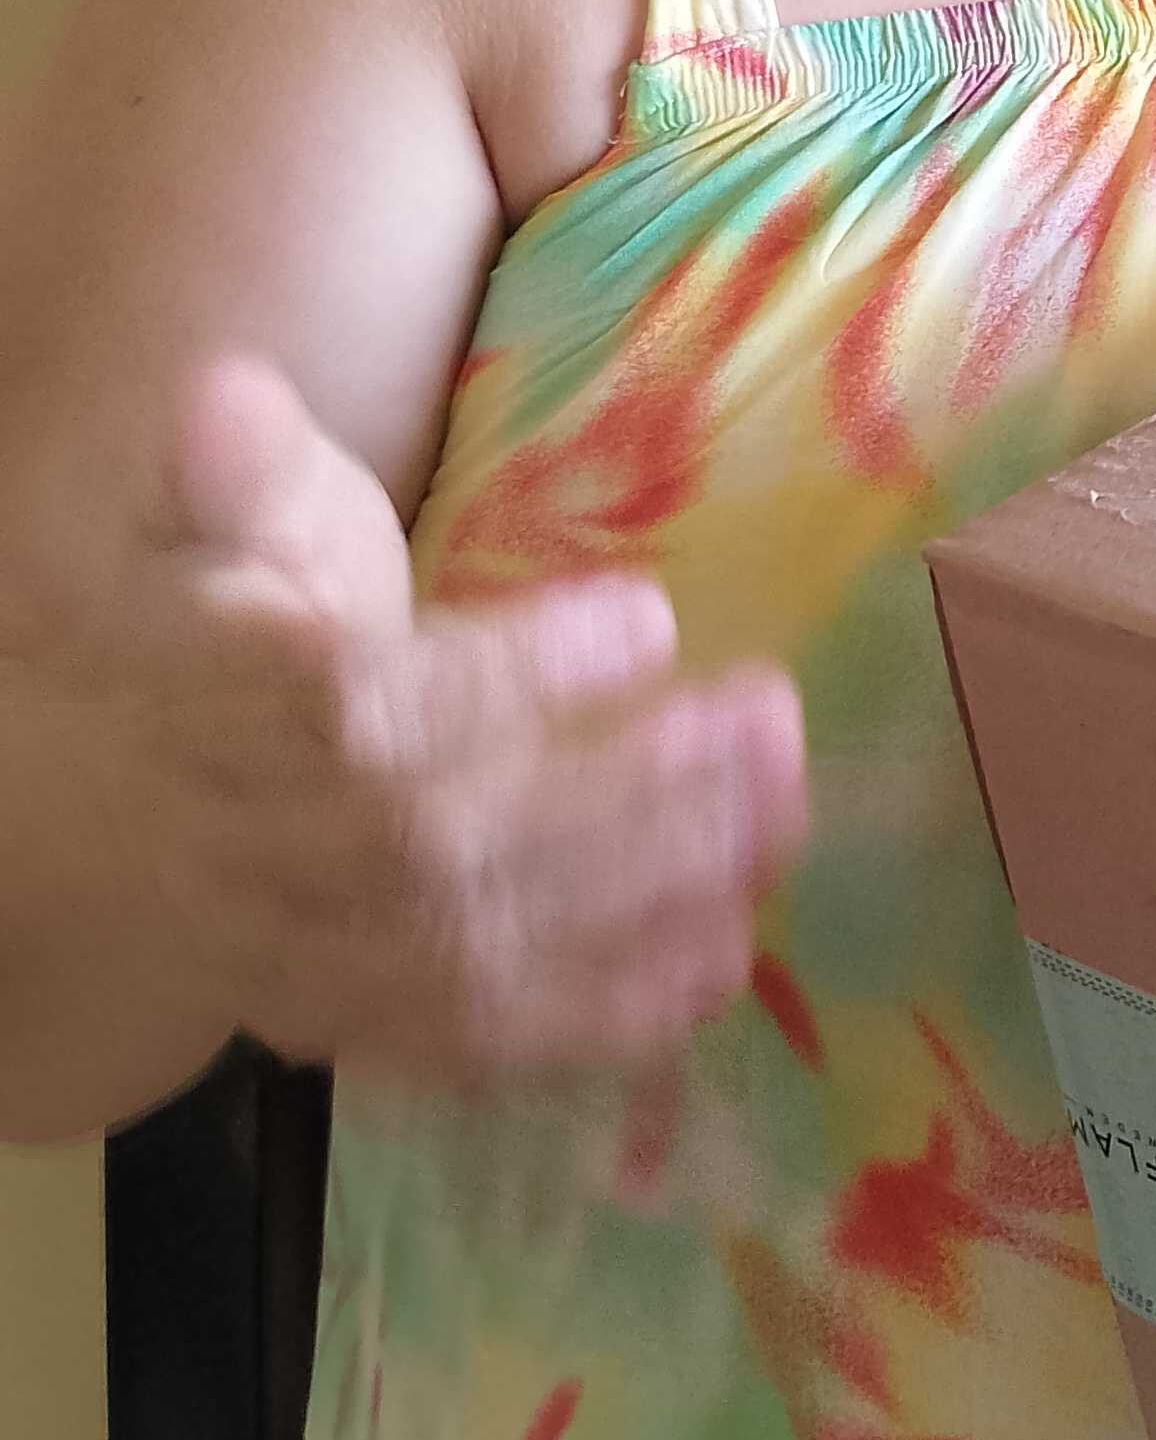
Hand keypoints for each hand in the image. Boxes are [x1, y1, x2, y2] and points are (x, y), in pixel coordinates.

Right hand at [90, 355, 806, 1083]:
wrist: (88, 836)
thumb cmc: (203, 650)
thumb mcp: (207, 538)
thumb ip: (237, 474)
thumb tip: (230, 392)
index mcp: (226, 711)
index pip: (367, 707)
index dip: (514, 673)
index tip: (652, 612)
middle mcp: (267, 852)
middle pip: (447, 841)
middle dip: (627, 789)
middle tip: (771, 719)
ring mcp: (314, 959)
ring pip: (481, 951)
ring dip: (649, 898)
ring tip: (782, 821)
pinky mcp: (363, 1034)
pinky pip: (483, 1047)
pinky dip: (606, 1019)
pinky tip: (725, 960)